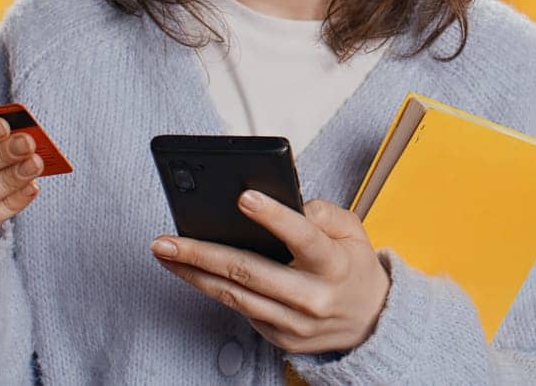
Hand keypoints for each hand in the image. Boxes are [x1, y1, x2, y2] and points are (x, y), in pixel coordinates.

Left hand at [150, 191, 390, 354]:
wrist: (370, 323)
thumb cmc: (353, 267)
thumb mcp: (354, 232)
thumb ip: (324, 212)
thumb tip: (288, 201)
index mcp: (335, 264)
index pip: (304, 237)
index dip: (274, 217)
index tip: (244, 197)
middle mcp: (313, 298)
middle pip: (250, 273)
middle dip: (203, 254)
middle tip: (166, 240)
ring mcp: (294, 323)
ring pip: (235, 296)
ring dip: (194, 273)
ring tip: (164, 253)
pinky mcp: (279, 338)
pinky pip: (239, 310)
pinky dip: (212, 288)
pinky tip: (191, 271)